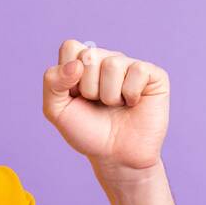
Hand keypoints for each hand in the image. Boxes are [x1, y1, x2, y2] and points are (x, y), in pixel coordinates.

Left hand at [42, 38, 169, 179]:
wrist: (115, 156)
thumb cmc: (88, 132)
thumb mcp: (57, 111)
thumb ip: (52, 83)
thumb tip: (76, 64)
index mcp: (83, 63)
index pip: (70, 47)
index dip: (68, 76)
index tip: (75, 97)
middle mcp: (107, 59)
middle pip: (89, 55)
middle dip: (89, 88)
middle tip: (97, 104)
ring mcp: (130, 65)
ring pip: (113, 64)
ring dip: (110, 95)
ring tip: (115, 106)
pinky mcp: (153, 74)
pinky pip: (137, 71)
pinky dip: (130, 94)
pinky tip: (133, 103)